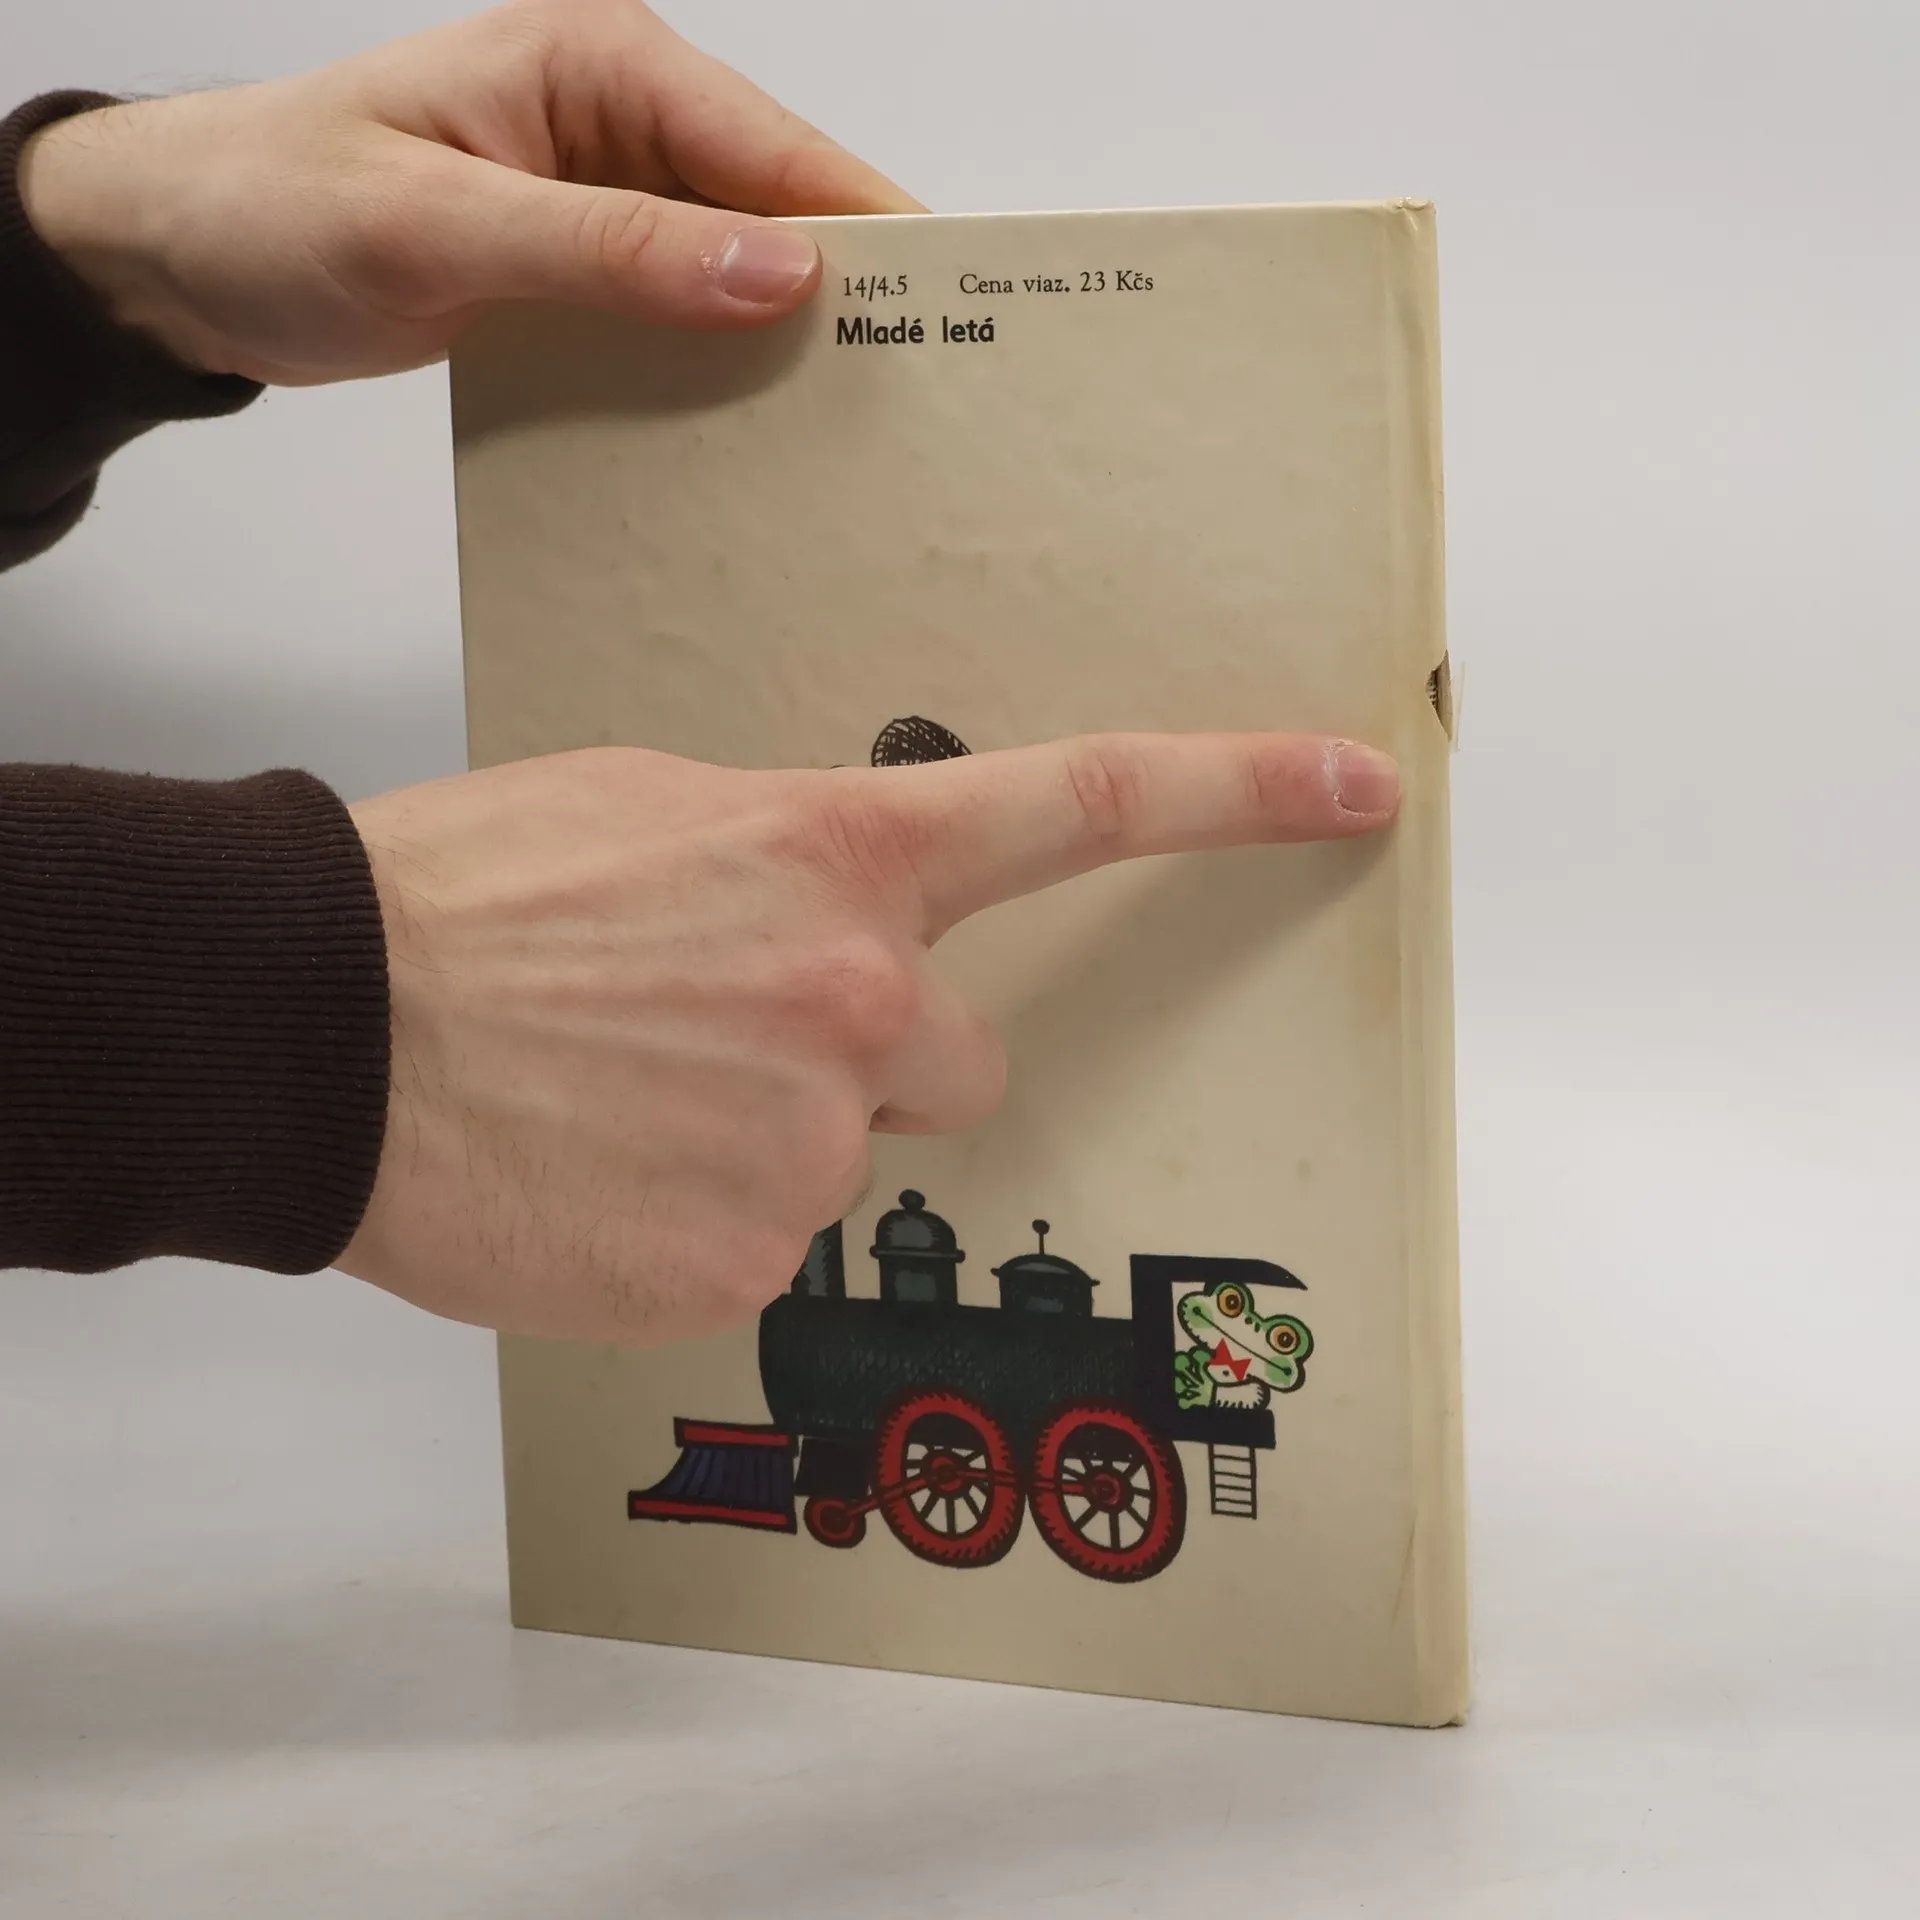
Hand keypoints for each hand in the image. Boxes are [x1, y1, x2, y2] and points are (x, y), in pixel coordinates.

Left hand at [16, 1, 918, 383]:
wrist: (177, 256)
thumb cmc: (275, 204)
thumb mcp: (440, 226)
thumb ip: (608, 250)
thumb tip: (770, 273)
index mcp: (596, 64)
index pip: (767, 145)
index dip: (861, 227)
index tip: (944, 311)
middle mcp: (615, 122)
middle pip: (769, 209)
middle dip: (837, 296)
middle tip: (910, 394)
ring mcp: (600, 201)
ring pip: (730, 273)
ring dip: (776, 347)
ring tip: (846, 432)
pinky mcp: (579, 271)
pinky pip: (674, 321)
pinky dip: (708, 373)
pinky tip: (739, 436)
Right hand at [340, 734, 1400, 1344]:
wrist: (320, 1022)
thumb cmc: (464, 894)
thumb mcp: (652, 813)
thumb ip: (789, 867)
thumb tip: (841, 922)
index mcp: (842, 860)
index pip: (1081, 806)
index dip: (1237, 791)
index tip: (1353, 783)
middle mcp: (861, 1000)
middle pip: (962, 1062)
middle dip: (878, 1062)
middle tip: (729, 1045)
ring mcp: (811, 1144)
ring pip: (847, 1161)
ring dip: (769, 1144)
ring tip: (626, 1107)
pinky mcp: (746, 1263)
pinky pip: (765, 1246)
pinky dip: (701, 1222)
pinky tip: (602, 1178)